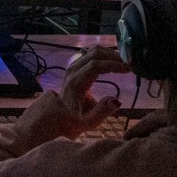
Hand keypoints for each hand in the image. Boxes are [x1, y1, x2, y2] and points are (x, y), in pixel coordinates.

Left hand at [12, 47, 127, 147]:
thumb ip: (101, 113)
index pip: (95, 65)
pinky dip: (102, 55)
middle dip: (113, 56)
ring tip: (124, 63)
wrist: (46, 122)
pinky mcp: (73, 71)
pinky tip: (113, 63)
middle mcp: (71, 73)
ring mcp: (71, 70)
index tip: (127, 69)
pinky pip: (88, 56)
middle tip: (130, 64)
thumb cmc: (66, 125)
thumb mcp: (85, 124)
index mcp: (75, 84)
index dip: (112, 64)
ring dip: (108, 53)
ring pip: (90, 52)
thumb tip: (116, 100)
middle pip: (93, 53)